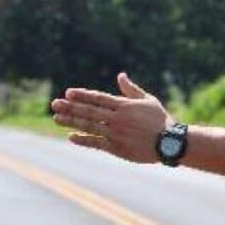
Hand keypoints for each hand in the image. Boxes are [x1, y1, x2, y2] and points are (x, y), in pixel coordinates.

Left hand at [51, 72, 169, 162]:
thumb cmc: (160, 120)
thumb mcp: (148, 100)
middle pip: (89, 111)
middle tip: (54, 104)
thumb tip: (120, 75)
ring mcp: (116, 134)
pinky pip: (96, 143)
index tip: (68, 92)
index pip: (98, 98)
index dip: (83, 95)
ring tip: (56, 118)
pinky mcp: (117, 148)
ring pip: (89, 126)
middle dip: (70, 107)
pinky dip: (83, 139)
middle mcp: (118, 119)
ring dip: (71, 121)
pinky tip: (71, 136)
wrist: (170, 143)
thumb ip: (131, 89)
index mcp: (125, 106)